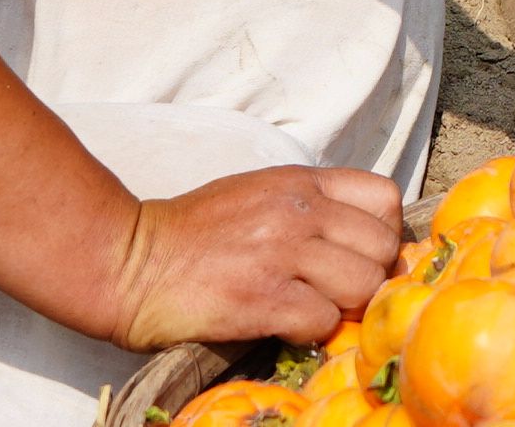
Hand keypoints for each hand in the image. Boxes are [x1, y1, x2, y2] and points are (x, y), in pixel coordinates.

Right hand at [105, 164, 405, 351]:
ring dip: (344, 307)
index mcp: (299, 182)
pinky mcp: (263, 297)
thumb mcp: (258, 195)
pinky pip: (324, 320)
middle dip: (368, 277)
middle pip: (382, 248)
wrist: (130, 260)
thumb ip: (310, 209)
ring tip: (311, 308)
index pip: (384, 198)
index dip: (382, 234)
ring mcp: (281, 252)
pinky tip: (283, 324)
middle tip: (338, 293)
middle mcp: (298, 211)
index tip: (360, 256)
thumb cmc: (193, 234)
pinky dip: (310, 331)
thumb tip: (360, 242)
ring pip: (363, 285)